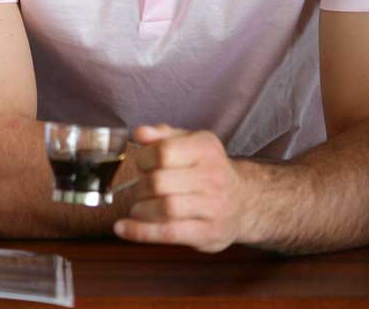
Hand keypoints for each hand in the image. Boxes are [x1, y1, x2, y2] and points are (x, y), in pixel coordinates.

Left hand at [113, 124, 248, 252]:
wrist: (244, 201)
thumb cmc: (207, 169)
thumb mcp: (190, 143)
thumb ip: (162, 135)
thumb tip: (140, 133)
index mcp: (205, 149)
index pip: (163, 152)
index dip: (143, 159)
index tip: (141, 165)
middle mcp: (213, 177)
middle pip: (159, 183)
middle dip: (140, 187)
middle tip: (139, 189)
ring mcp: (213, 207)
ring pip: (165, 209)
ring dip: (141, 209)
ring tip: (139, 207)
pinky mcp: (209, 233)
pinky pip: (169, 233)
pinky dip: (141, 232)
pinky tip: (124, 228)